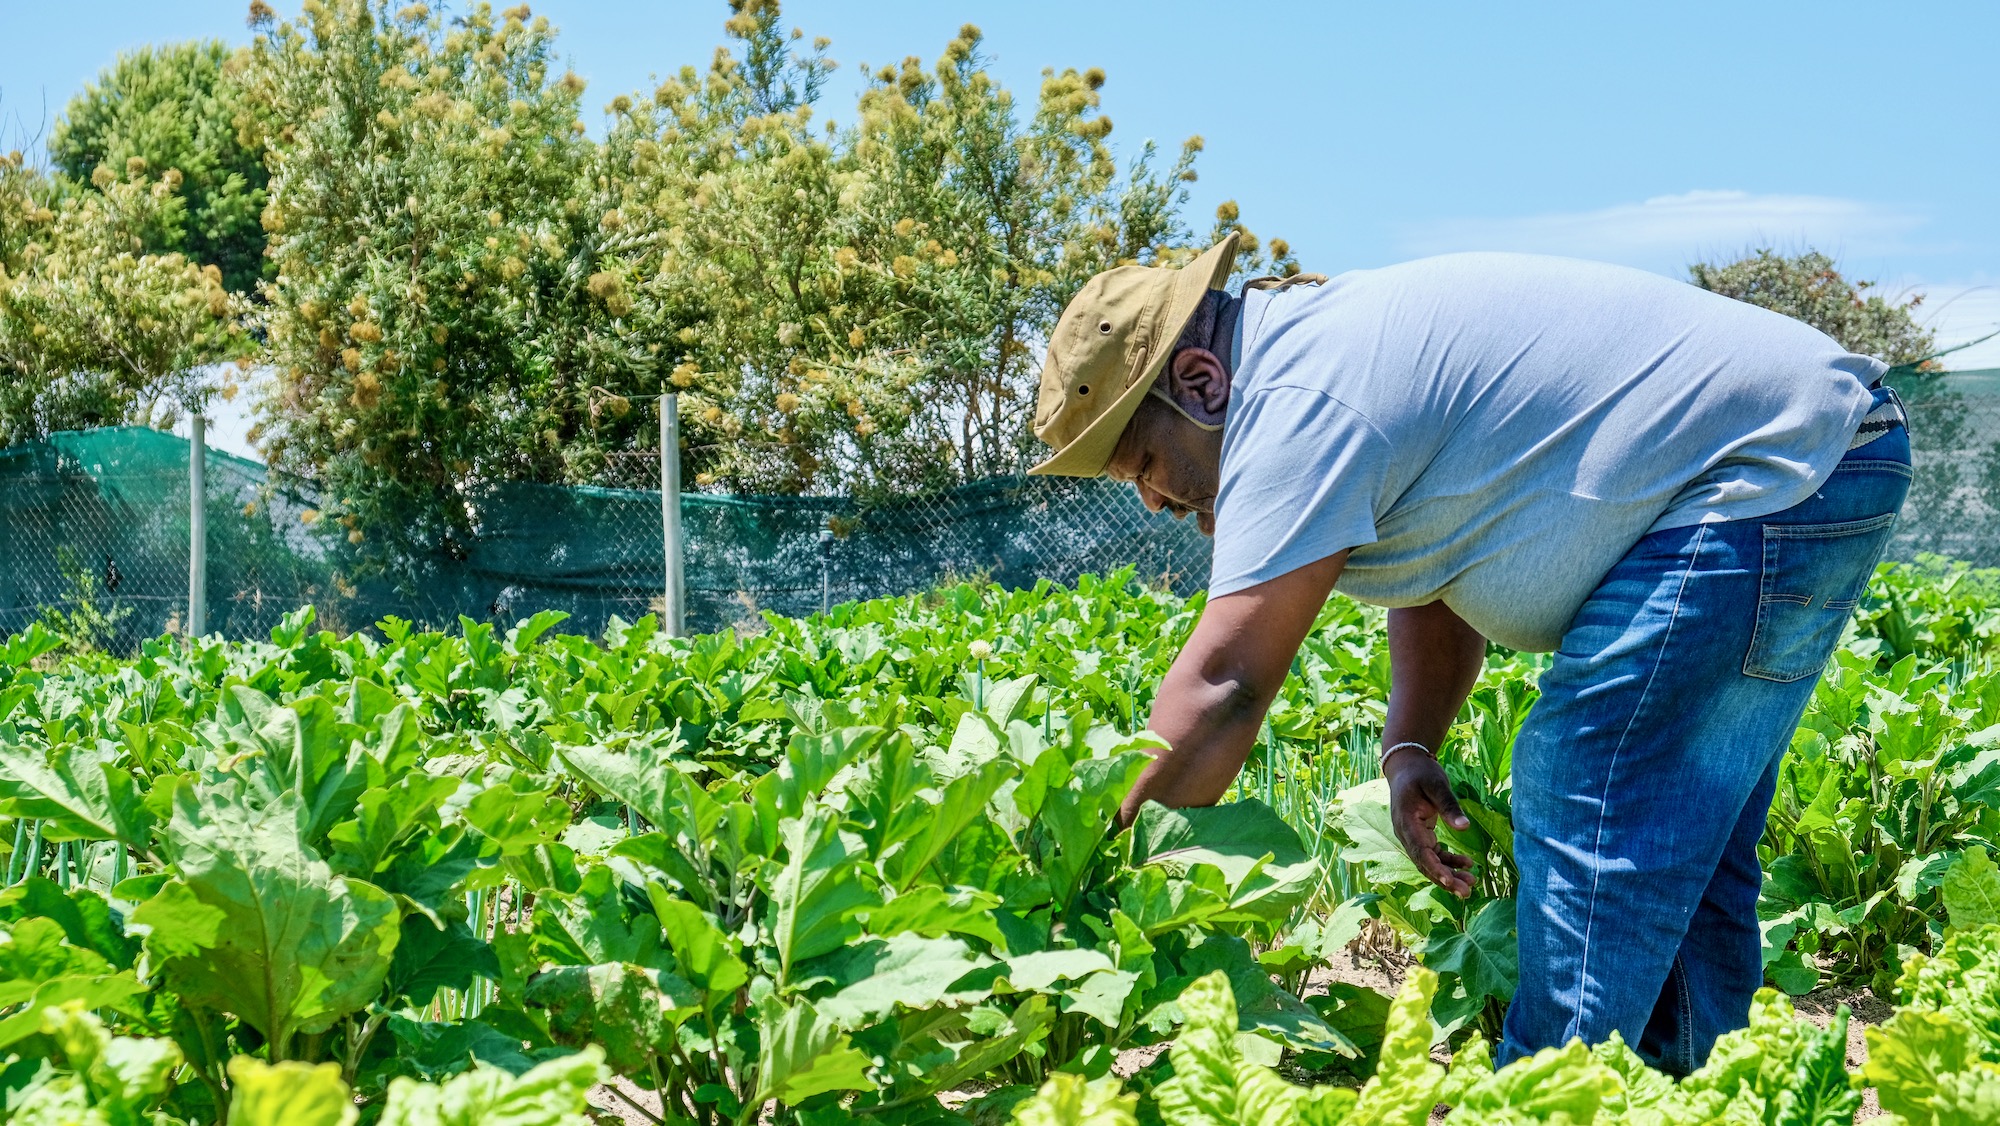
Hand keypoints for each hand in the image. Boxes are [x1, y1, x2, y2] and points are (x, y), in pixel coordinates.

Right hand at [1386, 753, 1474, 897]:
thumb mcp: (1437, 784)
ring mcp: (1412, 836)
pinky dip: (1448, 861)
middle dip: (1445, 879)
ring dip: (1448, 874)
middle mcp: (1406, 833)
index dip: (1435, 869)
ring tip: (1471, 883)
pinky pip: (1433, 854)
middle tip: (1466, 892)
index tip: (1450, 881)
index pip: (1420, 852)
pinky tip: (1467, 864)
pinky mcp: (1420, 835)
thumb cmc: (1421, 772)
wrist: (1405, 766)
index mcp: (1406, 822)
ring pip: (1429, 862)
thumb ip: (1449, 806)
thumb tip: (1465, 828)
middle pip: (1424, 863)